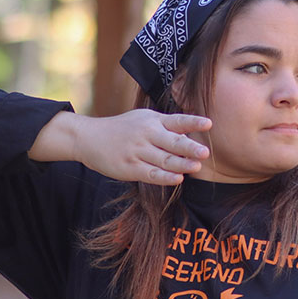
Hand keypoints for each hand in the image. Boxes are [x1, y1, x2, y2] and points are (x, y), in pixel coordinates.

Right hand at [31, 110, 211, 184]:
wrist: (89, 138)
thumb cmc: (124, 128)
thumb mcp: (144, 119)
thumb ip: (167, 126)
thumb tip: (192, 135)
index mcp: (154, 121)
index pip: (177, 121)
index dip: (193, 122)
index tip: (209, 123)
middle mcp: (146, 135)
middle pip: (172, 142)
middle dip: (189, 148)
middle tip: (205, 152)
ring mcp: (138, 152)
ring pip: (164, 160)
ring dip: (181, 164)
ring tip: (196, 166)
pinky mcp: (130, 168)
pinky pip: (151, 174)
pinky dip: (165, 178)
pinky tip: (178, 179)